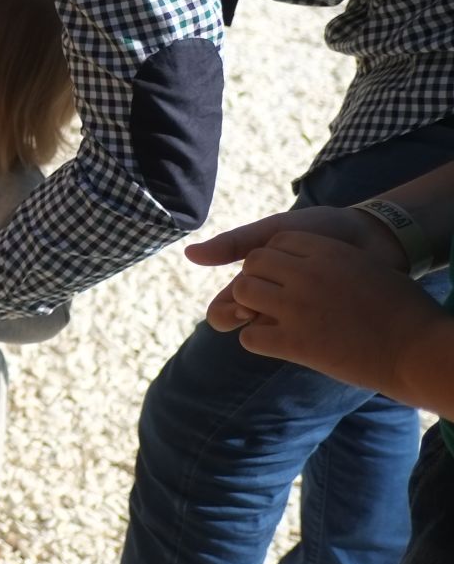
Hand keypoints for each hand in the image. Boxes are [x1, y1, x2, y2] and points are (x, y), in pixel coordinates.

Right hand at [185, 205, 408, 329]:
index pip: (223, 309)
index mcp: (257, 283)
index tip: (241, 306)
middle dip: (245, 319)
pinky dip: (303, 328)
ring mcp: (301, 315)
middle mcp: (274, 304)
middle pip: (243, 325)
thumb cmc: (321, 229)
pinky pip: (306, 334)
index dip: (226, 311)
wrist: (373, 235)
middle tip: (259, 312)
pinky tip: (317, 321)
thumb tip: (190, 254)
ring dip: (272, 324)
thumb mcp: (276, 232)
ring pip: (271, 331)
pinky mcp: (328, 322)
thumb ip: (236, 243)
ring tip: (287, 314)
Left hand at [198, 230, 453, 411]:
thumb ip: (334, 261)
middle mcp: (307, 274)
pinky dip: (257, 339)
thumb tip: (311, 265)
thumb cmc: (403, 309)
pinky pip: (250, 335)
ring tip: (270, 317)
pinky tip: (275, 342)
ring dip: (249, 305)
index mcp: (328, 251)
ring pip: (242, 292)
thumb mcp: (367, 268)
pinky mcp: (295, 343)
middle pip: (254, 263)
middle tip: (273, 297)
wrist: (419, 350)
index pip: (278, 241)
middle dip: (259, 278)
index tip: (288, 275)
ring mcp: (297, 308)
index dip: (278, 258)